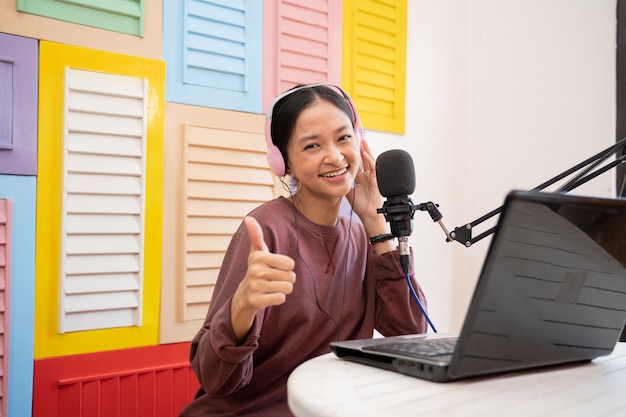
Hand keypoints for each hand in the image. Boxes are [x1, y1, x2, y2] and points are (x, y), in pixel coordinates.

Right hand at [230, 217, 295, 341]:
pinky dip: (278, 298)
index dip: (287, 267)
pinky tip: (269, 295)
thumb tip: (248, 218)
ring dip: (283, 289)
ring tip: (272, 286)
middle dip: (286, 279)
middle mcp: (255, 271)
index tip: (276, 267)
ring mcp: (255, 287)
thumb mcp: (257, 251)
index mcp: (258, 257)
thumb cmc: (257, 268)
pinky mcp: (257, 301)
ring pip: (287, 288)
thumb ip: (256, 235)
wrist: (245, 293)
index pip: (290, 264)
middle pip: (291, 277)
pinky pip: (281, 299)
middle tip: (274, 278)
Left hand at [347, 140, 383, 221]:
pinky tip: (365, 154)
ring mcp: (373, 178)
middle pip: (365, 159)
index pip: (358, 163)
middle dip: (362, 148)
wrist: (369, 216)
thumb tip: (334, 177)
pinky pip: (374, 168)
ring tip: (362, 141)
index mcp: (361, 178)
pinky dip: (370, 161)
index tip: (350, 145)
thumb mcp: (349, 192)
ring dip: (366, 151)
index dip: (354, 154)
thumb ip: (344, 184)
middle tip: (358, 137)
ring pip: (370, 161)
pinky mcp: (377, 181)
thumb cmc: (361, 206)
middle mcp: (367, 176)